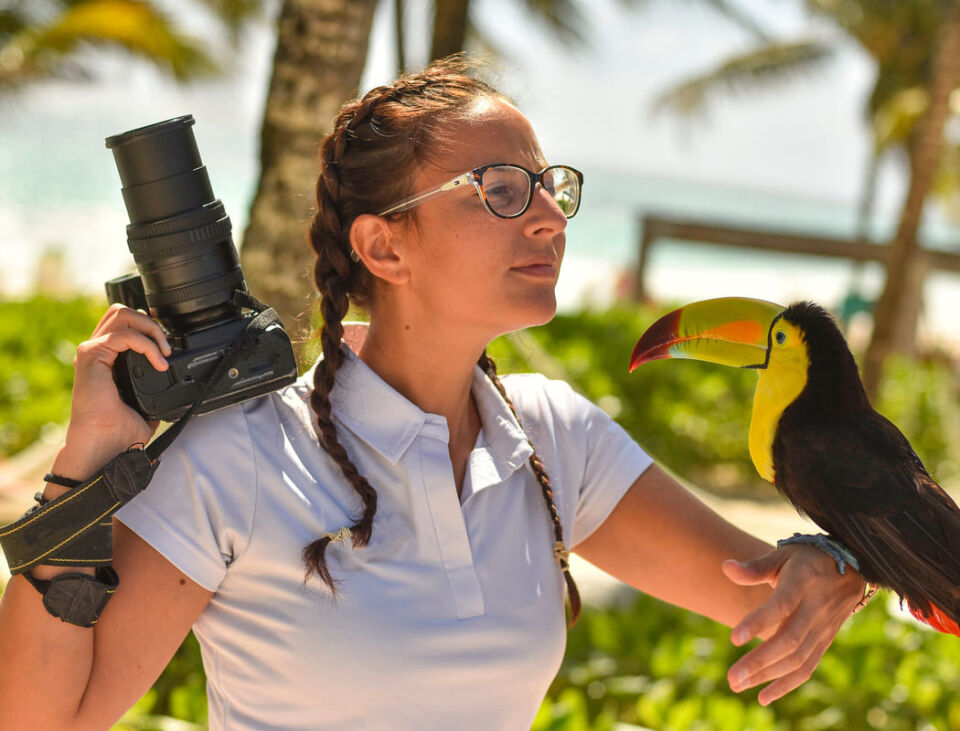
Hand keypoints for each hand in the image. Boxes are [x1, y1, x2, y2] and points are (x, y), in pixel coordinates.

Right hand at [52, 304, 170, 481]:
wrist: (105, 445)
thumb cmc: (121, 431)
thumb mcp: (148, 402)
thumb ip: (157, 385)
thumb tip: (180, 383)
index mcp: (108, 358)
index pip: (126, 322)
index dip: (149, 323)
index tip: (170, 339)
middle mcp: (98, 351)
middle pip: (122, 311)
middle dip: (151, 322)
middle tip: (167, 346)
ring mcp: (92, 352)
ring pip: (122, 314)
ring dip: (150, 328)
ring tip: (164, 351)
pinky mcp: (90, 356)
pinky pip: (123, 335)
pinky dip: (147, 345)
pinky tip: (159, 362)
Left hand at [722, 545, 864, 705]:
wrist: (853, 568)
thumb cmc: (807, 559)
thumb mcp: (783, 555)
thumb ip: (755, 567)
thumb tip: (725, 567)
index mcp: (803, 582)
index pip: (780, 606)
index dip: (758, 622)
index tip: (734, 639)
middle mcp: (816, 608)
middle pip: (788, 640)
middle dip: (759, 662)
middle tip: (731, 678)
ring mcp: (823, 628)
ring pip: (797, 658)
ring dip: (768, 676)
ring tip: (737, 685)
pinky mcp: (825, 641)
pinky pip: (807, 667)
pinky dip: (786, 684)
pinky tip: (764, 696)